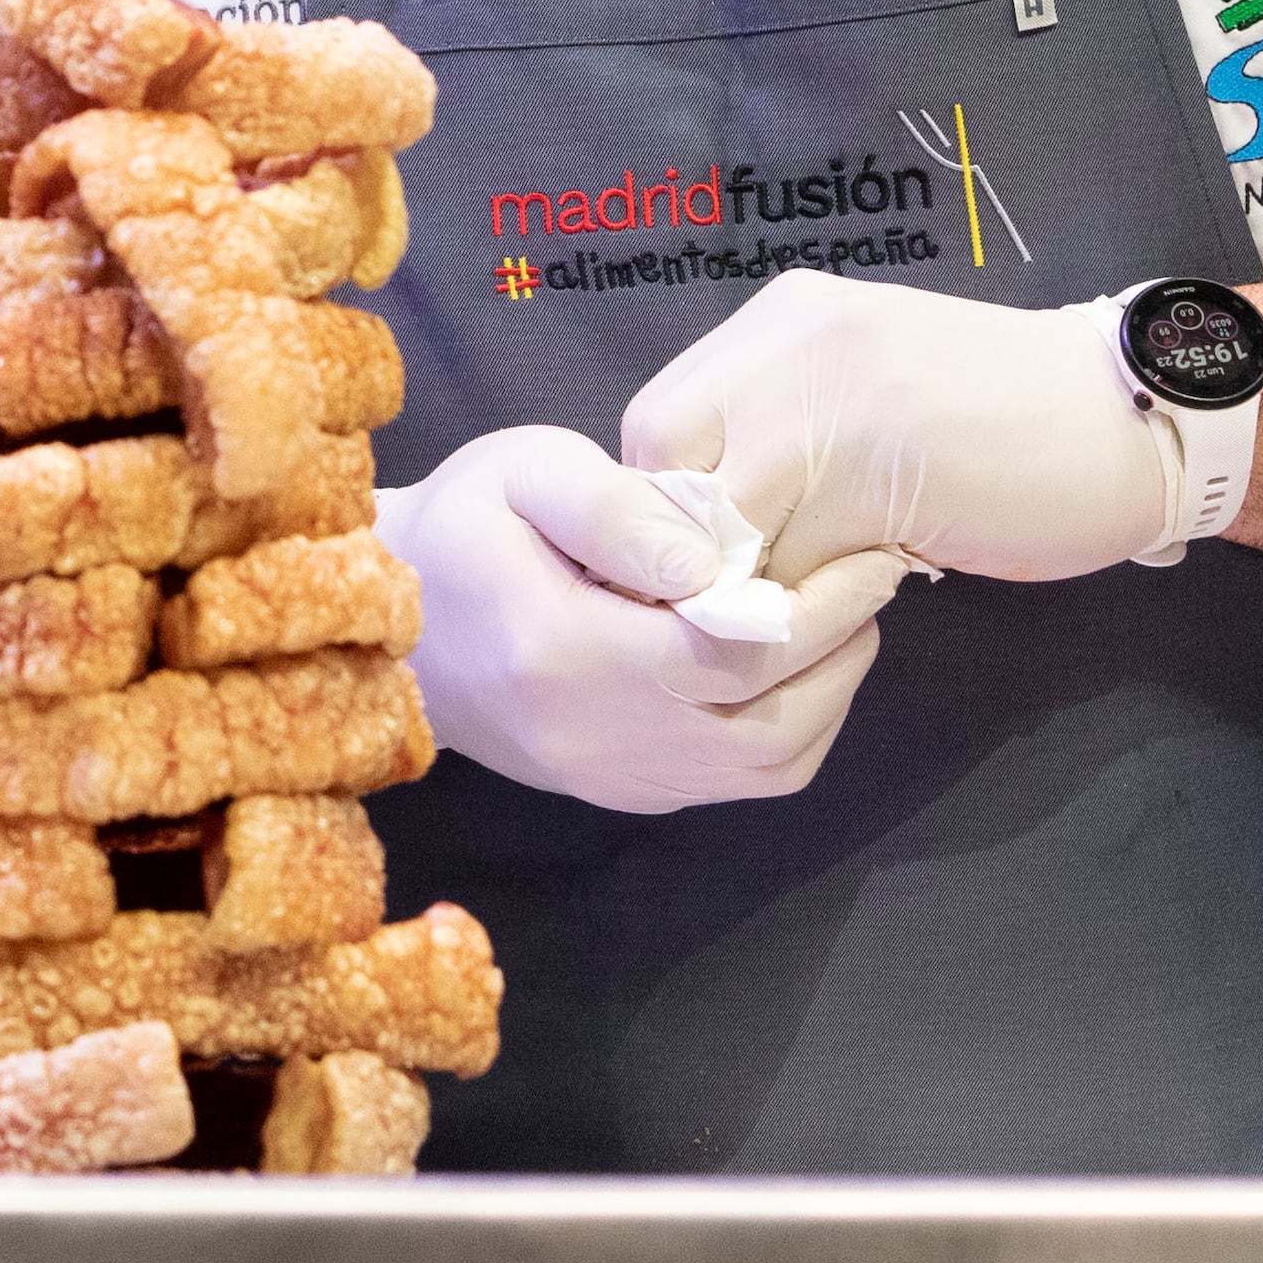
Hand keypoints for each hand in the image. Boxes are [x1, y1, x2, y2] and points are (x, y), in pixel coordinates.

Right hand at [380, 425, 909, 814]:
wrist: (389, 628)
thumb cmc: (461, 526)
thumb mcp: (525, 473)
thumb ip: (620, 508)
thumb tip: (716, 556)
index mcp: (568, 651)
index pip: (733, 652)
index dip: (821, 608)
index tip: (870, 552)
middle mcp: (595, 735)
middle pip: (770, 723)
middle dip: (842, 651)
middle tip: (873, 581)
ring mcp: (609, 774)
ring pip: (766, 766)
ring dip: (827, 697)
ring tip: (840, 620)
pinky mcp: (618, 789)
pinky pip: (734, 781)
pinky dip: (788, 729)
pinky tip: (788, 663)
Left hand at [624, 271, 1184, 585]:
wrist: (1131, 417)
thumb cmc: (997, 429)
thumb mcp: (861, 404)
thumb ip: (775, 447)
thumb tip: (693, 550)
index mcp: (782, 322)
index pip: (655, 430)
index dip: (673, 513)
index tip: (724, 559)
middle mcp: (789, 341)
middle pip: (669, 479)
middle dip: (703, 553)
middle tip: (771, 581)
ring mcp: (829, 395)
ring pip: (727, 531)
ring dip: (765, 583)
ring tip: (840, 575)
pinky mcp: (874, 464)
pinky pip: (797, 564)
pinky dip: (823, 596)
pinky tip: (886, 573)